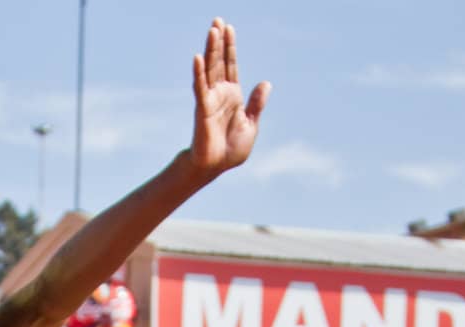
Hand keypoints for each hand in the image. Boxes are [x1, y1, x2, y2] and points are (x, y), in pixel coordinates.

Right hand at [190, 17, 270, 175]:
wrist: (216, 168)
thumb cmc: (231, 150)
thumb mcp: (251, 125)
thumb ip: (256, 104)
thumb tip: (266, 82)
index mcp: (233, 96)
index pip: (231, 65)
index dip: (230, 47)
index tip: (228, 28)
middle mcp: (220, 94)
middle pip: (219, 62)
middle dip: (219, 42)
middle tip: (217, 20)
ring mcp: (210, 100)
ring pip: (210, 70)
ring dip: (211, 50)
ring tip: (212, 30)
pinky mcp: (202, 110)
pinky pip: (200, 88)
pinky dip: (199, 73)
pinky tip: (198, 58)